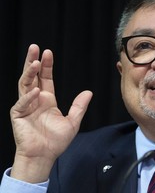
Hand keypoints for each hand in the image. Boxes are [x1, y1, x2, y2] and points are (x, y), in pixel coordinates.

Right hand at [10, 44, 92, 181]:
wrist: (45, 155)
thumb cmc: (56, 141)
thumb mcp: (72, 122)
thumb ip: (79, 106)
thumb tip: (89, 92)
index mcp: (47, 100)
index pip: (46, 78)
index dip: (47, 66)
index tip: (48, 52)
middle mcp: (36, 100)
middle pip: (33, 77)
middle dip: (33, 61)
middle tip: (34, 47)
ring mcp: (26, 106)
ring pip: (25, 85)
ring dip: (29, 73)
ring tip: (35, 62)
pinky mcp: (18, 116)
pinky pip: (22, 103)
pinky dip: (29, 97)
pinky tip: (36, 90)